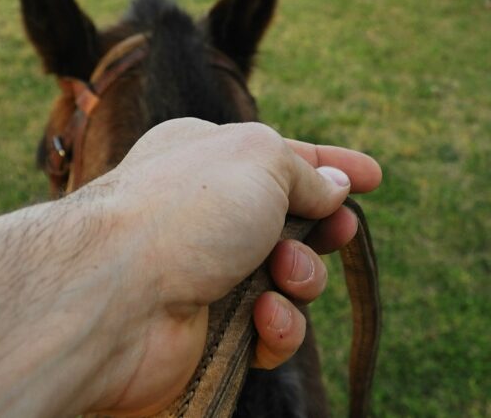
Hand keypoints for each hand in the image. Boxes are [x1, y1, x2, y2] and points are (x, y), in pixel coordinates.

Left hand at [86, 119, 380, 414]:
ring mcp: (206, 275)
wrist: (115, 296)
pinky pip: (271, 332)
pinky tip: (262, 319)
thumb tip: (335, 188)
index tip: (375, 177)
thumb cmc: (184, 211)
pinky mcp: (210, 334)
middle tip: (338, 233)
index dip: (331, 166)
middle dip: (322, 231)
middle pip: (291, 223)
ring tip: (282, 275)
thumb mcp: (260, 159)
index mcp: (207, 157)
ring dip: (301, 279)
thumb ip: (306, 173)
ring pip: (289, 281)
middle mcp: (205, 214)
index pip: (282, 157)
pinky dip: (278, 327)